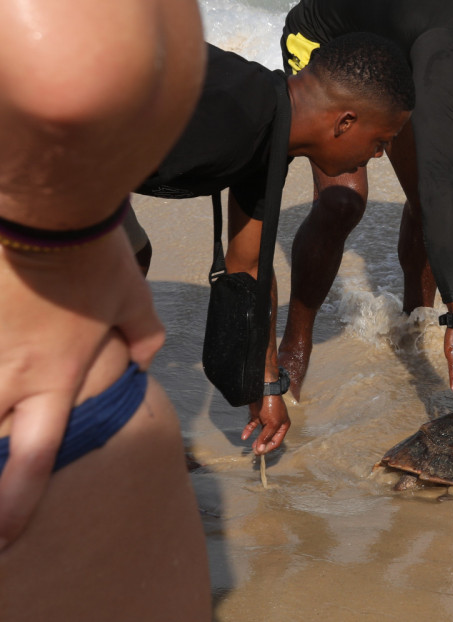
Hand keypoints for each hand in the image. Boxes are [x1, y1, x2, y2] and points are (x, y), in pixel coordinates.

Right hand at [0, 230, 163, 548]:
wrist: (45, 212)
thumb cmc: (93, 259)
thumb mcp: (133, 303)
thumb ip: (140, 340)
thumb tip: (141, 361)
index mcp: (52, 380)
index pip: (34, 458)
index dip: (14, 505)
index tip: (4, 539)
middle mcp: (5, 376)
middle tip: (4, 485)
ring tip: (5, 399)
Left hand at [243, 394, 289, 454]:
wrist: (263, 391)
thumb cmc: (272, 407)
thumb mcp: (272, 424)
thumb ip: (265, 437)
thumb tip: (260, 451)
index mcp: (283, 426)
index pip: (276, 441)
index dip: (268, 448)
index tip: (260, 452)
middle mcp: (275, 424)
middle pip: (269, 438)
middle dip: (262, 445)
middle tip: (254, 451)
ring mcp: (266, 420)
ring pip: (261, 434)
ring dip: (256, 440)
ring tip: (251, 447)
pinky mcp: (257, 416)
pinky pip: (253, 426)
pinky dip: (248, 431)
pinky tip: (244, 436)